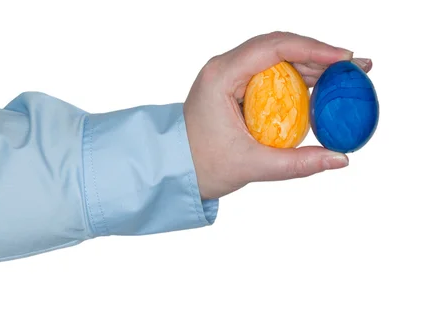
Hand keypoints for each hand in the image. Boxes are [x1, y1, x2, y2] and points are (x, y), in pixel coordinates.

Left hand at [184, 31, 372, 199]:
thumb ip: (298, 163)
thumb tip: (341, 159)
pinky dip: (295, 78)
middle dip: (319, 55)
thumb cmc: (202, 166)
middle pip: (279, 47)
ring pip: (276, 58)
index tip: (345, 59)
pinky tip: (318, 90)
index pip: (274, 47)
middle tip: (355, 68)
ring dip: (310, 66)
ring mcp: (228, 75)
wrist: (174, 170)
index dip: (314, 49)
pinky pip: (270, 73)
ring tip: (344, 78)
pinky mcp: (234, 87)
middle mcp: (224, 67)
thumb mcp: (252, 165)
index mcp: (221, 76)